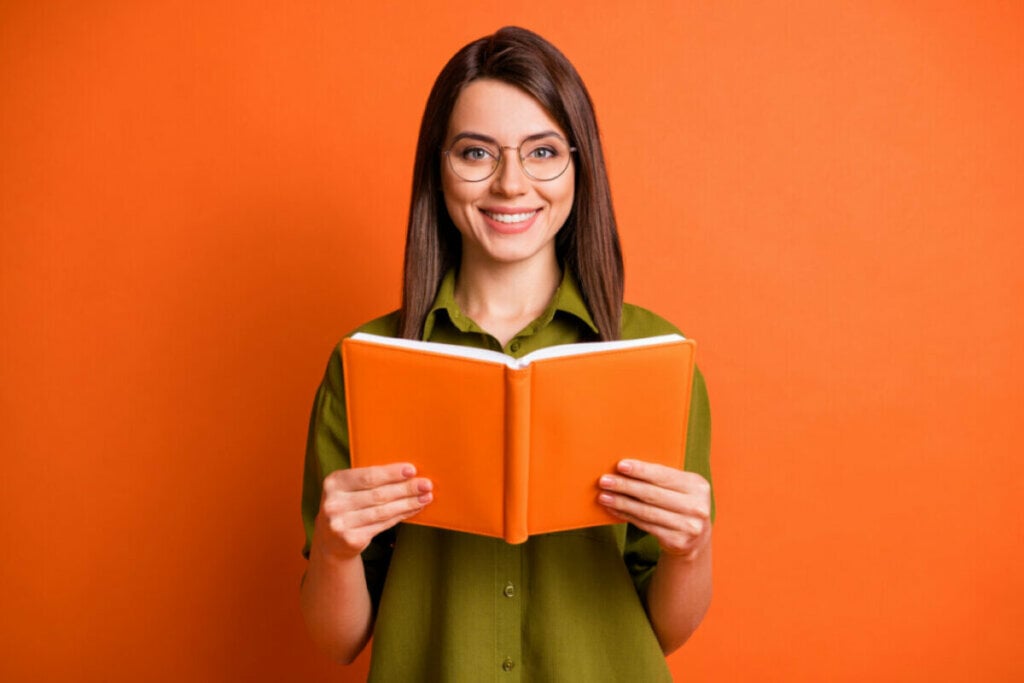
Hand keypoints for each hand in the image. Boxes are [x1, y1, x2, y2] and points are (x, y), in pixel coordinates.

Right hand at [314, 463, 432, 560]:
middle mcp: (333, 503)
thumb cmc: (348, 505)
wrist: (331, 540)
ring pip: (383, 511)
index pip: (367, 476)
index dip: (391, 473)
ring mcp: (340, 523)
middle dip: (406, 489)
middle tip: (426, 484)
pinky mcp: (351, 540)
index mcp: (334, 483)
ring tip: (425, 497)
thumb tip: (409, 473)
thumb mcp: (349, 488)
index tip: (412, 470)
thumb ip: (370, 479)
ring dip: (408, 504)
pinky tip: (414, 509)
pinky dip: (401, 516)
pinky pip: (383, 525)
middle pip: (378, 495)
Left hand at [597, 459, 710, 559]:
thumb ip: (660, 478)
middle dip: (625, 486)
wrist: (696, 537)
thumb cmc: (680, 503)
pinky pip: (645, 526)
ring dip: (621, 503)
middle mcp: (697, 506)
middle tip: (604, 481)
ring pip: (646, 512)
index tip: (620, 465)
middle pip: (652, 494)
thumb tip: (623, 467)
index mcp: (698, 486)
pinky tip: (613, 509)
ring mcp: (689, 526)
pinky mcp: (678, 541)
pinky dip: (626, 516)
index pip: (664, 475)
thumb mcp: (680, 488)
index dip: (641, 470)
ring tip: (604, 496)